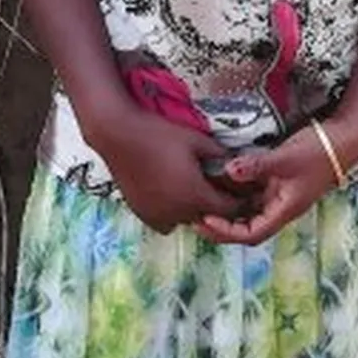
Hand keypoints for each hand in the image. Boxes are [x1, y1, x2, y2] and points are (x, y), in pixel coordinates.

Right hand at [82, 100, 250, 234]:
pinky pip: (166, 222)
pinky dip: (172, 212)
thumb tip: (237, 163)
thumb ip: (220, 154)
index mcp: (196, 196)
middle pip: (209, 218)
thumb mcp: (197, 140)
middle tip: (213, 185)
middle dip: (214, 204)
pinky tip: (168, 191)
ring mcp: (159, 216)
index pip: (229, 210)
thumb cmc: (161, 135)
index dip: (237, 200)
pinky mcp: (143, 215)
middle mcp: (179, 213)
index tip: (237, 189)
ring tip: (188, 186)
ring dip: (193, 210)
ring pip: (187, 221)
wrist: (120, 136)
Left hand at [194, 118, 349, 245]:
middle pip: (247, 227)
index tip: (204, 220)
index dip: (226, 231)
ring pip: (249, 210)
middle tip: (195, 216)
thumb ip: (256, 165)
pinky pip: (254, 194)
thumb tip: (228, 169)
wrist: (342, 140)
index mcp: (283, 210)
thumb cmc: (318, 152)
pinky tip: (223, 181)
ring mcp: (279, 196)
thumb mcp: (285, 158)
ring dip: (228, 209)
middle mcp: (280, 208)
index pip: (250, 233)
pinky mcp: (279, 182)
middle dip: (221, 226)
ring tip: (204, 201)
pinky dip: (238, 191)